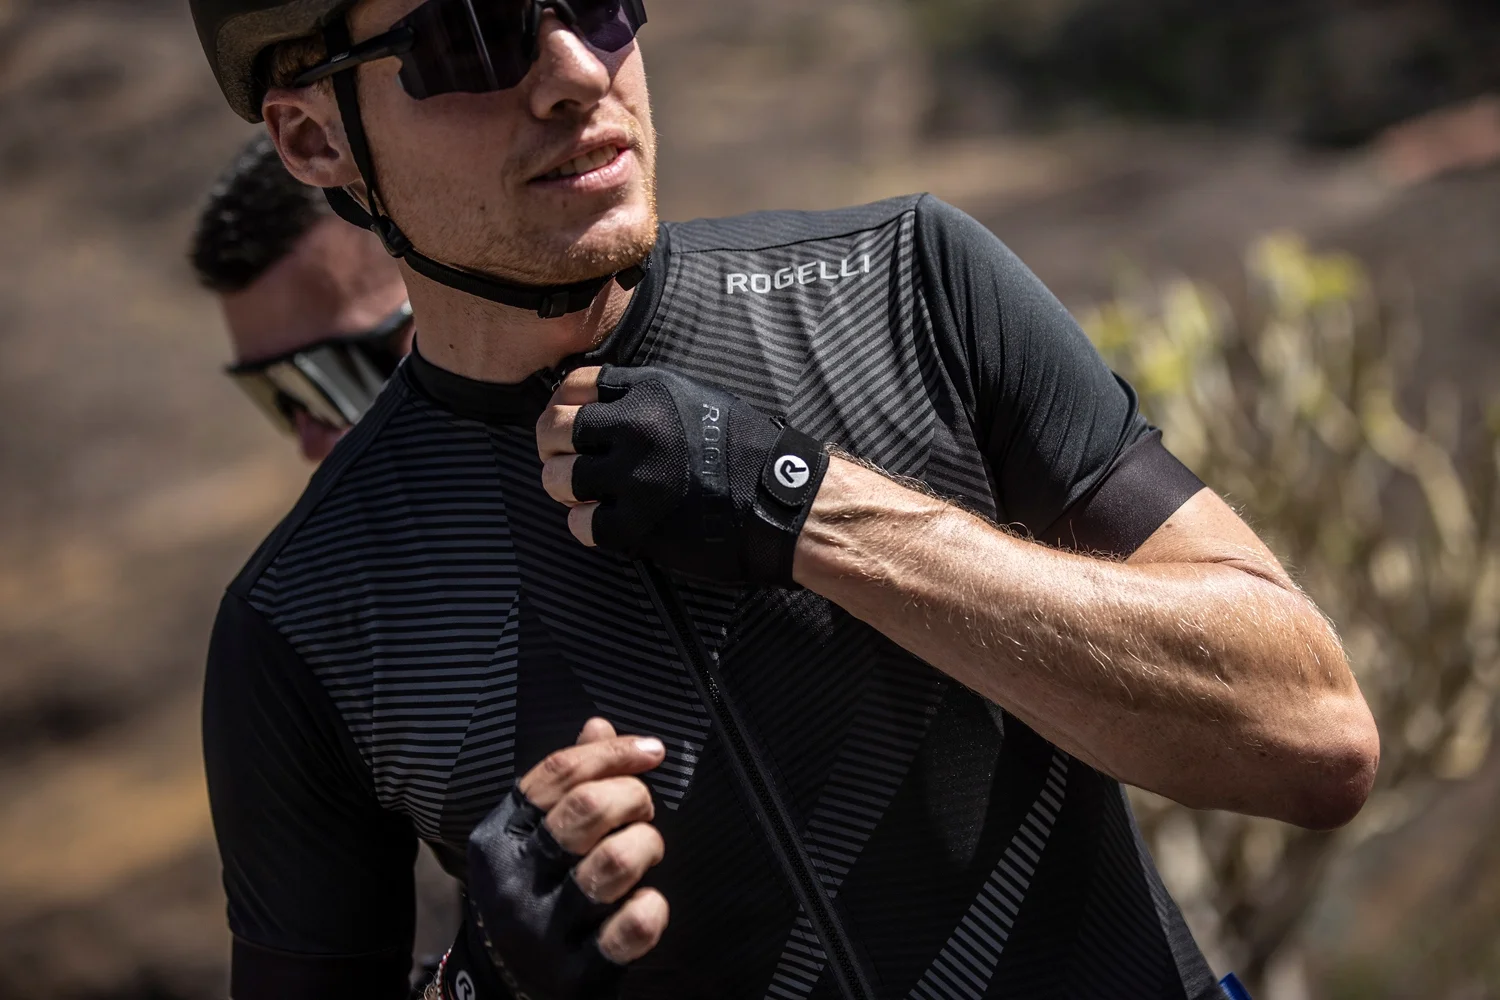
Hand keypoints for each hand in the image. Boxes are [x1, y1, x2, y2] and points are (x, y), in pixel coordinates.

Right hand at [460, 719, 668, 998]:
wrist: (504, 988)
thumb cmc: (529, 894)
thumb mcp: (528, 838)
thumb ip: (563, 784)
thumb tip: (598, 727)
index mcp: (498, 837)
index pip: (558, 773)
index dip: (614, 752)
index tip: (651, 751)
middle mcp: (514, 881)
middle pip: (587, 809)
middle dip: (633, 797)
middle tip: (642, 812)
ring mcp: (543, 929)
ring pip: (614, 862)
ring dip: (647, 846)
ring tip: (646, 852)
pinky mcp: (577, 972)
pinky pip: (633, 927)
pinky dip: (653, 907)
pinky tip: (647, 902)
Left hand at [536, 365, 828, 583]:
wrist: (783, 502)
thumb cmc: (747, 453)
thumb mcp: (700, 400)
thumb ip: (648, 398)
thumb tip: (597, 405)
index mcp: (651, 392)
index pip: (576, 385)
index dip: (565, 404)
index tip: (571, 422)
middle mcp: (637, 428)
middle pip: (554, 428)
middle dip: (551, 446)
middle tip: (563, 460)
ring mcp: (635, 477)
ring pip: (558, 478)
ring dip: (566, 488)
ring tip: (587, 494)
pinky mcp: (638, 525)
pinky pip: (580, 523)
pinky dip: (588, 525)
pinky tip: (608, 523)